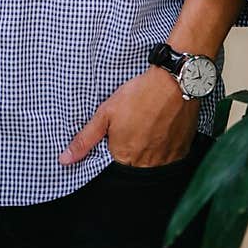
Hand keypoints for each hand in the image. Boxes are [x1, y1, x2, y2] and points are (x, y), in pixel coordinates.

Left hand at [58, 67, 199, 167]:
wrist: (174, 82)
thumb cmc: (138, 95)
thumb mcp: (105, 113)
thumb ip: (85, 139)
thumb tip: (65, 160)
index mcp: (124, 156)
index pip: (115, 165)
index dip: (115, 149)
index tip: (119, 134)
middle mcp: (147, 163)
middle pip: (135, 166)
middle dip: (133, 150)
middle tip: (136, 127)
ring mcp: (167, 158)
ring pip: (154, 163)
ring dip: (150, 150)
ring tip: (150, 127)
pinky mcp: (182, 150)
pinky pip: (171, 157)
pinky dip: (166, 147)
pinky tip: (163, 129)